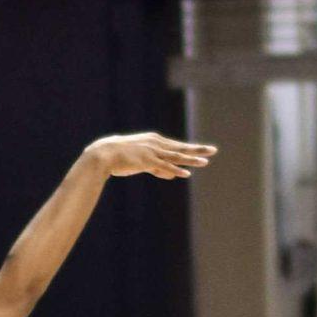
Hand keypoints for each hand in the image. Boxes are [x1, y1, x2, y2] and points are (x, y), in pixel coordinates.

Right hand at [86, 132, 216, 181]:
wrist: (103, 154)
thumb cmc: (120, 158)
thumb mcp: (143, 163)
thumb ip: (159, 168)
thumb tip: (174, 175)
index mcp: (155, 142)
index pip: (177, 146)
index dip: (191, 149)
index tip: (204, 150)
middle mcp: (156, 144)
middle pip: (181, 148)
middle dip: (198, 150)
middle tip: (213, 150)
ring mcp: (152, 152)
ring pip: (175, 156)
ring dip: (191, 160)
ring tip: (205, 162)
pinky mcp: (146, 161)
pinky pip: (164, 166)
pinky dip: (176, 169)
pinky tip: (187, 174)